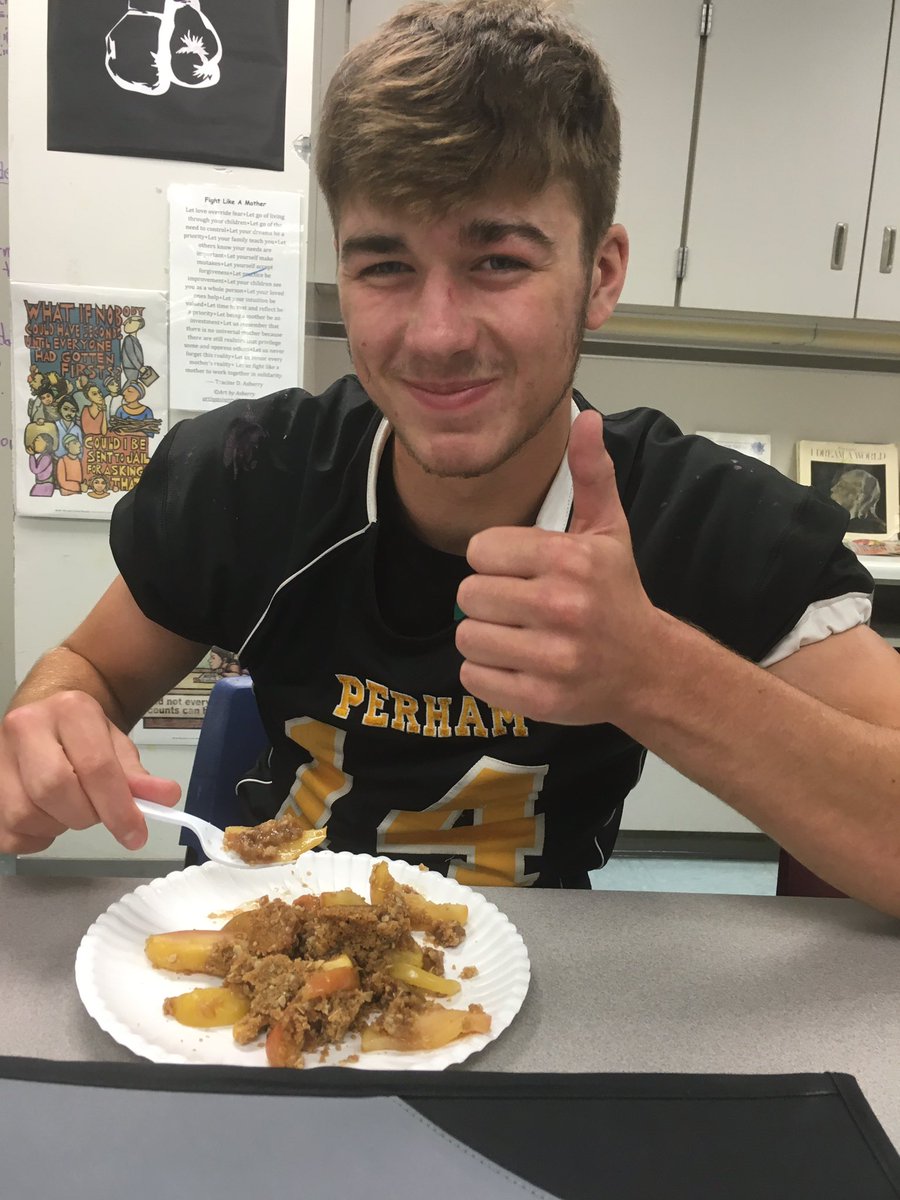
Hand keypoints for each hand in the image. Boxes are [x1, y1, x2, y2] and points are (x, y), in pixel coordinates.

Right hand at [0, 691, 180, 853]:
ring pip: (25, 814)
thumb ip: (139, 776)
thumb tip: (167, 798)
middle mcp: (26, 725)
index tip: (136, 834)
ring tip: (71, 810)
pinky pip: (7, 833)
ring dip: (58, 827)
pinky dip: (34, 839)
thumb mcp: (116, 745)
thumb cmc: (83, 734)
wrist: (46, 716)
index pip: (95, 766)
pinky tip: (48, 820)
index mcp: (70, 710)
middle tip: (97, 813)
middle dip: (85, 815)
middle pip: (54, 789)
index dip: (118, 808)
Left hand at [456, 409, 659, 724]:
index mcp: (570, 560)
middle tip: (518, 606)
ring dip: (485, 637)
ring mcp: (552, 658)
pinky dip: (487, 673)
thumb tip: (585, 418)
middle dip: (487, 600)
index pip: (479, 550)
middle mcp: (561, 607)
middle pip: (468, 595)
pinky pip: (474, 677)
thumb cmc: (618, 596)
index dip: (494, 561)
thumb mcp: (608, 531)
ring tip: (519, 635)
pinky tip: (519, 663)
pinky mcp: (540, 699)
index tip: (520, 571)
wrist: (649, 669)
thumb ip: (591, 474)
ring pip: (467, 638)